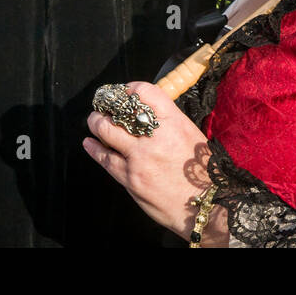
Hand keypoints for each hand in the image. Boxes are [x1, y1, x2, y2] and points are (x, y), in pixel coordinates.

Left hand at [84, 81, 215, 239]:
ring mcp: (140, 158)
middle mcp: (155, 136)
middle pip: (120, 109)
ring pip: (106, 130)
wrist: (206, 205)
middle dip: (107, 105)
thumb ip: (169, 122)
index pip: (144, 92)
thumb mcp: (191, 135)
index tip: (123, 92)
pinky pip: (104, 158)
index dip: (129, 89)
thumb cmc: (202, 171)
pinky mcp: (130, 178)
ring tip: (95, 121)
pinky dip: (93, 148)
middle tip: (104, 105)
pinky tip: (89, 143)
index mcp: (174, 122)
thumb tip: (146, 112)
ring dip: (96, 122)